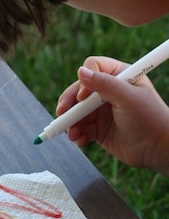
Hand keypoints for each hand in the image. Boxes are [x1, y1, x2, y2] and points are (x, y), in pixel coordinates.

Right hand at [56, 56, 168, 174]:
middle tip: (62, 115)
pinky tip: (80, 141)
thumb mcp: (128, 98)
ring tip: (73, 135)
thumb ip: (104, 85)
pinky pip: (81, 129)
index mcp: (119, 76)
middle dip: (69, 105)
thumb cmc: (149, 118)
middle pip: (79, 92)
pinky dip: (77, 134)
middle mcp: (108, 92)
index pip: (93, 69)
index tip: (83, 98)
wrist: (157, 149)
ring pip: (77, 113)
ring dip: (72, 123)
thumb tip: (81, 72)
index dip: (84, 82)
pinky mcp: (99, 129)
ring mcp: (102, 111)